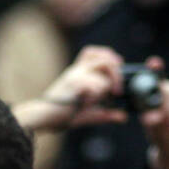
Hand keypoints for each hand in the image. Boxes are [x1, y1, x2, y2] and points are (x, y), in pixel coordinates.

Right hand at [11, 45, 128, 132]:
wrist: (44, 116)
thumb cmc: (64, 114)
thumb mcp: (89, 112)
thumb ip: (107, 113)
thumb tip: (123, 117)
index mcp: (78, 71)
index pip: (94, 52)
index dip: (109, 55)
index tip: (118, 65)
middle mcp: (77, 70)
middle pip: (106, 60)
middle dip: (117, 75)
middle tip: (117, 91)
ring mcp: (76, 76)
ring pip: (104, 79)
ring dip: (104, 92)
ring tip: (94, 101)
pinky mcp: (75, 84)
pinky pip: (96, 88)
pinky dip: (95, 98)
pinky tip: (86, 103)